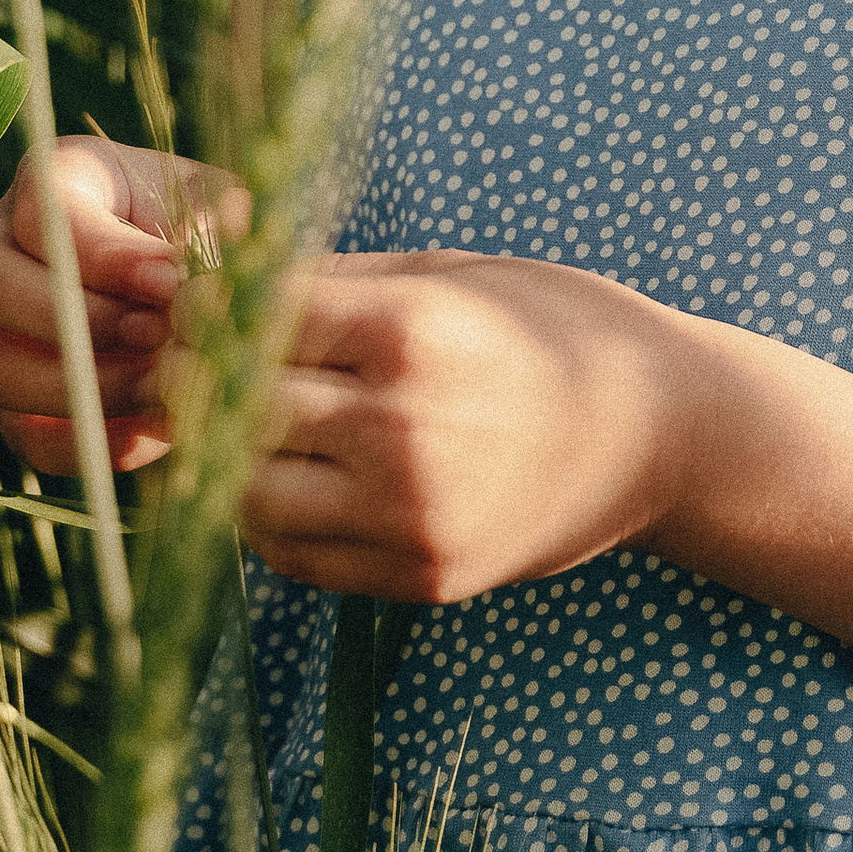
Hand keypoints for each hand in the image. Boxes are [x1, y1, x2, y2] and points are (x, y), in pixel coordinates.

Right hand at [0, 137, 247, 479]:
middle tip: (157, 334)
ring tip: (162, 383)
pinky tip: (150, 432)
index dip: (101, 255)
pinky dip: (87, 440)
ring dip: (81, 383)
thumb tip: (181, 288)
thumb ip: (206, 235)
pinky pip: (24, 432)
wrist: (226, 297)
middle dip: (75, 318)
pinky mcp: (15, 402)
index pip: (40, 209)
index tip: (168, 280)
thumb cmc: (220, 231)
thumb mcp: (223, 212)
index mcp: (55, 180)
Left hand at [209, 250, 680, 603]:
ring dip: (229, 458)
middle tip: (191, 363)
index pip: (253, 324)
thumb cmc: (558, 328)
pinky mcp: (420, 575)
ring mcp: (412, 514)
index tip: (196, 306)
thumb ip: (336, 281)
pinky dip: (272, 518)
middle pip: (237, 408)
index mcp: (413, 334)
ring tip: (241, 425)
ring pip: (247, 493)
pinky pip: (295, 556)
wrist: (662, 434)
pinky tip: (293, 478)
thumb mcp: (454, 276)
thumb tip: (216, 279)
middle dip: (201, 381)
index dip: (209, 311)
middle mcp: (405, 429)